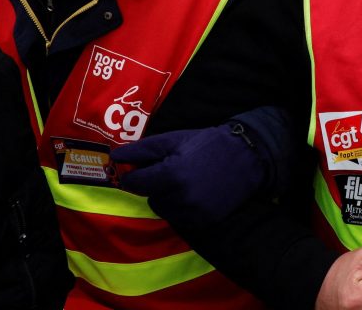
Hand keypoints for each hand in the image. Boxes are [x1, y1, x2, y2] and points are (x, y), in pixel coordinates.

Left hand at [111, 124, 263, 227]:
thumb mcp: (174, 140)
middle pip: (150, 197)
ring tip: (183, 182)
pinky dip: (181, 207)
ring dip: (167, 198)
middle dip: (154, 185)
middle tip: (170, 170)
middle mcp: (180, 199)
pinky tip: (193, 193)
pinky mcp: (204, 222)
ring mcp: (193, 213)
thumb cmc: (207, 143)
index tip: (135, 171)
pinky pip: (180, 218)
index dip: (132, 176)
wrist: (247, 156)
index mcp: (170, 175)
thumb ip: (143, 150)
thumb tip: (115, 157)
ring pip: (164, 209)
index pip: (135, 184)